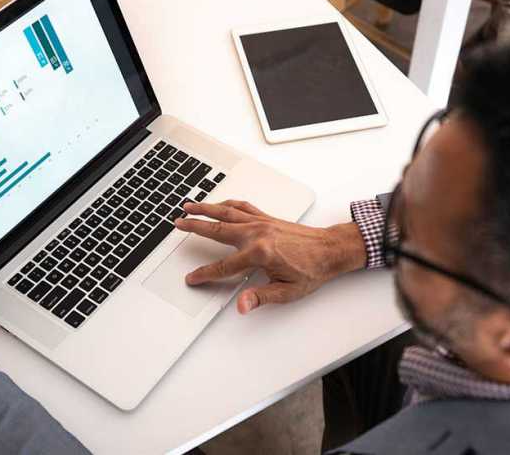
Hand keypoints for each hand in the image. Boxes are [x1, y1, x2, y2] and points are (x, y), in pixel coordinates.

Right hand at [174, 200, 366, 313]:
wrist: (331, 249)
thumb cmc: (313, 270)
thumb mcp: (287, 291)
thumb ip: (260, 297)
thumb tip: (242, 305)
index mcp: (259, 253)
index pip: (224, 267)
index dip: (205, 274)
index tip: (192, 278)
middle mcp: (257, 233)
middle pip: (217, 230)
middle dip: (195, 226)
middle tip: (178, 223)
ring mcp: (261, 222)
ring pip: (227, 212)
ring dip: (206, 208)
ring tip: (189, 205)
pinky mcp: (267, 218)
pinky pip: (243, 207)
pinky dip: (228, 204)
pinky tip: (220, 205)